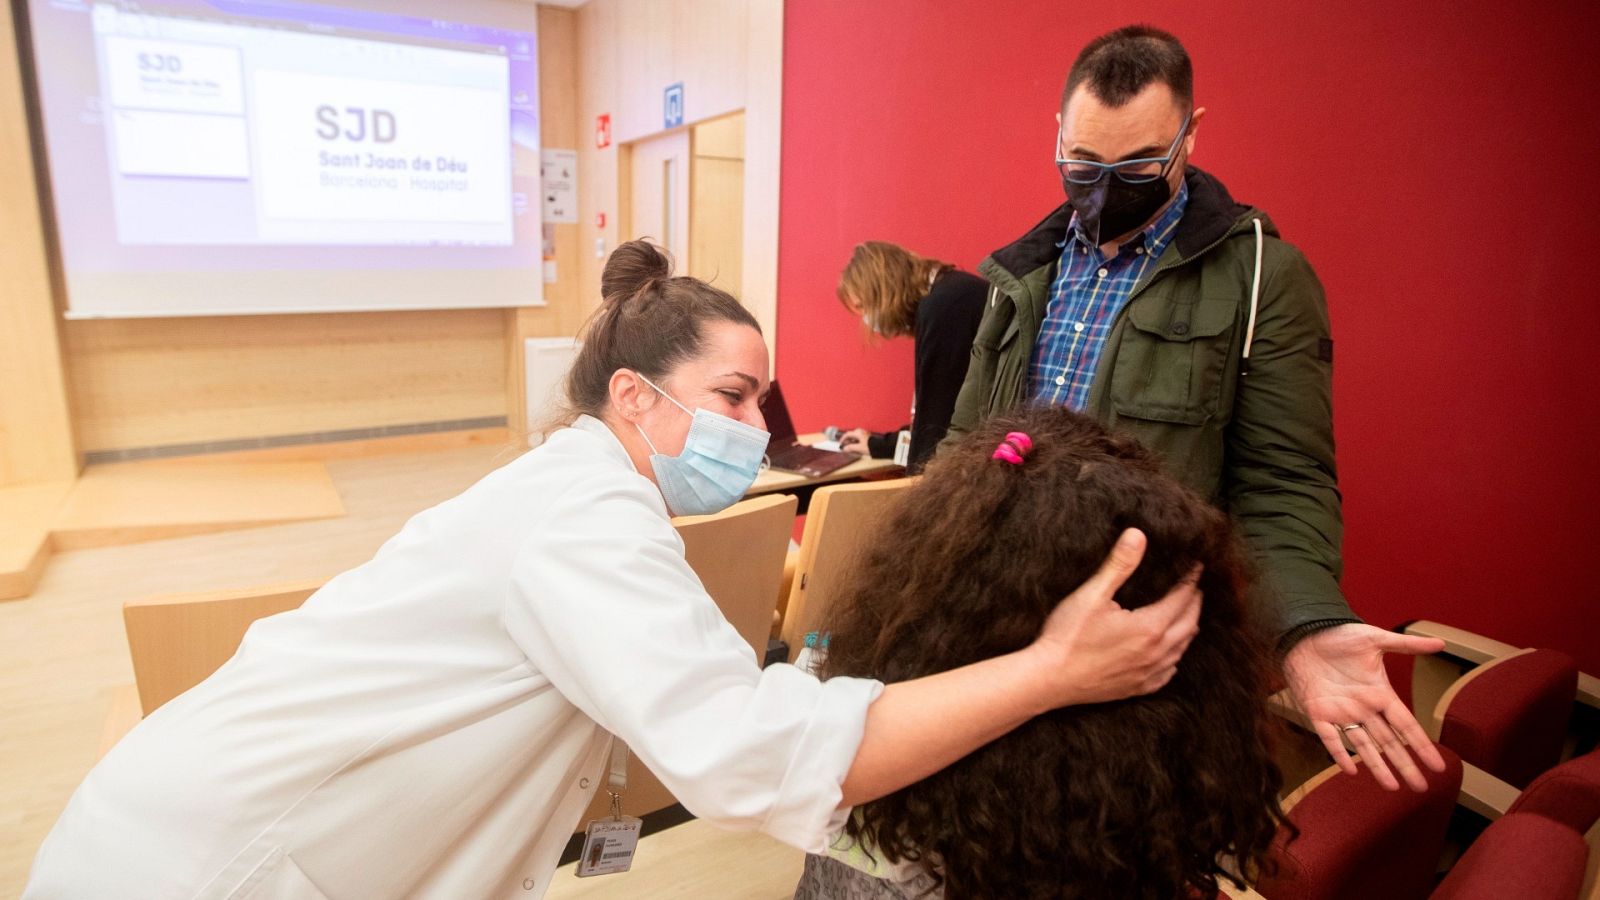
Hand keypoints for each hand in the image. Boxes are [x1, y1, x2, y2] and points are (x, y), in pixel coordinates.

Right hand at [838, 428, 872, 456]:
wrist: (880, 447)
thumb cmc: (870, 446)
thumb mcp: (859, 448)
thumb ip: (851, 448)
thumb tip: (844, 448)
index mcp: (857, 432)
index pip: (847, 434)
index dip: (842, 439)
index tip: (840, 443)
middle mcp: (861, 431)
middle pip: (851, 434)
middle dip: (847, 440)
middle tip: (844, 445)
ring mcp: (864, 434)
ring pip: (855, 436)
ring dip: (851, 441)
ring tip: (850, 447)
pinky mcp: (867, 437)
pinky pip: (859, 438)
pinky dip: (856, 441)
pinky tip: (856, 446)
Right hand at [1028, 529, 1202, 709]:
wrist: (1049, 679)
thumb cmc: (1068, 636)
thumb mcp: (1092, 595)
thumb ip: (1118, 565)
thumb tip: (1138, 535)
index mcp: (1150, 627)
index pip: (1182, 598)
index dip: (1191, 580)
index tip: (1197, 567)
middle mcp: (1156, 653)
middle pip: (1189, 624)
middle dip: (1195, 603)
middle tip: (1196, 587)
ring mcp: (1147, 674)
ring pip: (1181, 650)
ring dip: (1188, 630)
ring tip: (1188, 615)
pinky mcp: (1137, 688)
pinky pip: (1167, 674)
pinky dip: (1174, 659)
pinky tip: (1170, 655)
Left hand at [1282, 623, 1447, 791]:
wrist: (1303, 632)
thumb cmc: (1339, 635)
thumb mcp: (1375, 638)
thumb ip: (1406, 645)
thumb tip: (1441, 643)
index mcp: (1380, 694)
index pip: (1406, 725)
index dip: (1421, 745)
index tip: (1438, 765)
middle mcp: (1363, 708)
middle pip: (1389, 742)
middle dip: (1405, 765)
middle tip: (1421, 788)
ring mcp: (1341, 713)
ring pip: (1363, 745)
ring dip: (1377, 765)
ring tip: (1393, 786)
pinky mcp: (1317, 712)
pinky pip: (1329, 737)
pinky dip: (1339, 753)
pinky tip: (1350, 769)